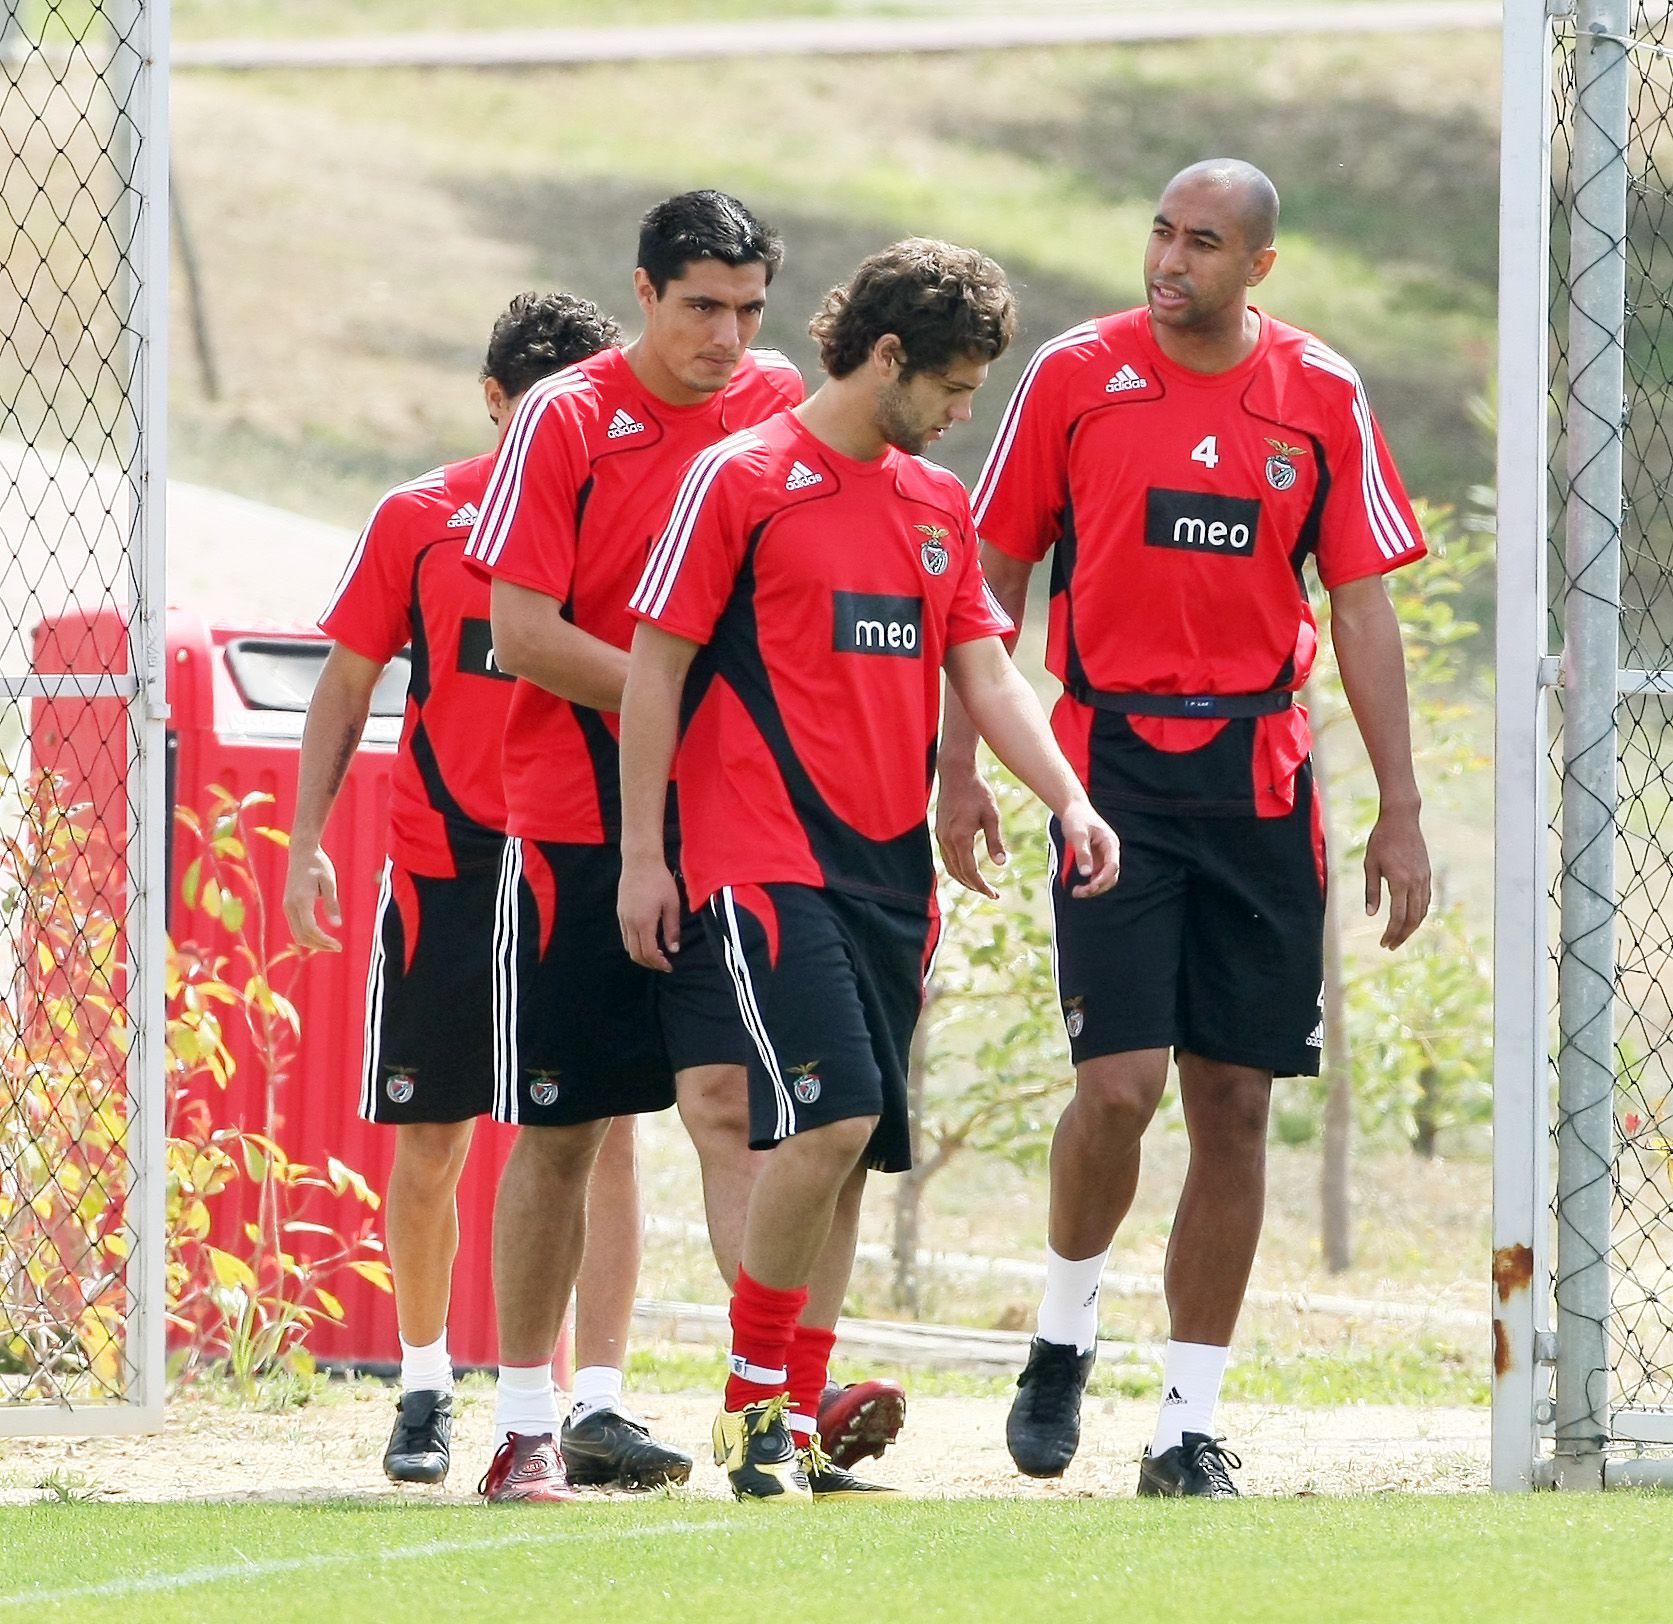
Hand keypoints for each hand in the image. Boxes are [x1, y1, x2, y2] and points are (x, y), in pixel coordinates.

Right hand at [284, 844, 341, 951]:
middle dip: (319, 945)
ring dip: (313, 942)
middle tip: (337, 948)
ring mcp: (287, 906)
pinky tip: (322, 936)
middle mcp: (290, 906)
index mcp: (301, 900)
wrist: (302, 852)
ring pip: (297, 934)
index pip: (310, 928)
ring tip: (332, 944)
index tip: (338, 946)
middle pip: (301, 936)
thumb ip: (332, 903)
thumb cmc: (318, 864)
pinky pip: (296, 927)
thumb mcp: (329, 882)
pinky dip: (308, 935)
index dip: (324, 940)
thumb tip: (337, 925)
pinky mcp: (288, 906)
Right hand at [619, 852, 682, 971]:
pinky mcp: (621, 912)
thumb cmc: (660, 881)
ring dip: (641, 954)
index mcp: (644, 923)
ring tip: (656, 953)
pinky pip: (625, 935)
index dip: (659, 964)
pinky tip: (647, 939)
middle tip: (663, 964)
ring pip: (628, 946)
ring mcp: (623, 918)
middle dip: (650, 963)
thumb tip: (673, 949)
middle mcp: (630, 923)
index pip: (648, 953)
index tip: (669, 966)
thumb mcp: (672, 905)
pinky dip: (634, 944)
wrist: (640, 862)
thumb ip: (672, 929)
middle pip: (636, 954)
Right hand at [934, 767, 1006, 897]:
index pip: (970, 872)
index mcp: (960, 838)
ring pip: (950, 867)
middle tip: (990, 893)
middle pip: (958, 873)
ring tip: (979, 885)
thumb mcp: (991, 815)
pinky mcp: (939, 830)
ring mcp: (940, 835)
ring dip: (964, 878)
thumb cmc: (977, 791)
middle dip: (974, 886)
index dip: (982, 886)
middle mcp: (946, 840)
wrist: (956, 773)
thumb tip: (1002, 864)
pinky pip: (946, 856)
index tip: (995, 895)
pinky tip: (967, 867)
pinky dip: (957, 867)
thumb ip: (995, 841)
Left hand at [1058, 799, 1119, 897]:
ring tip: (1076, 893)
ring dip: (1093, 888)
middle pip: (1111, 876)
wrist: (1073, 810)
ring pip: (1104, 879)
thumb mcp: (1077, 834)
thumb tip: (1086, 874)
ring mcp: (1103, 857)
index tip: (1089, 887)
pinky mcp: (1096, 860)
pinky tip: (1077, 888)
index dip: (1103, 879)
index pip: (1113, 866)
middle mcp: (1110, 852)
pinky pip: (1096, 876)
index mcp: (1110, 843)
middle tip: (1078, 893)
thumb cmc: (1076, 819)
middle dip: (1097, 887)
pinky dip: (1088, 884)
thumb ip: (1082, 853)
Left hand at [1364, 805, 1429, 948]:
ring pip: (1422, 911)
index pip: (1398, 916)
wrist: (1402, 819)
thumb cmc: (1381, 840)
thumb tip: (1370, 914)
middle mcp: (1415, 882)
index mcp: (1400, 881)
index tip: (1384, 944)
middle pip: (1413, 918)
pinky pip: (1426, 899)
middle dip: (1402, 935)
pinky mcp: (1427, 874)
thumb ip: (1372, 891)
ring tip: (1399, 936)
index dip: (1391, 933)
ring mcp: (1424, 878)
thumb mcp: (1370, 865)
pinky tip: (1411, 919)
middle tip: (1390, 946)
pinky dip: (1419, 913)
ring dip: (1412, 927)